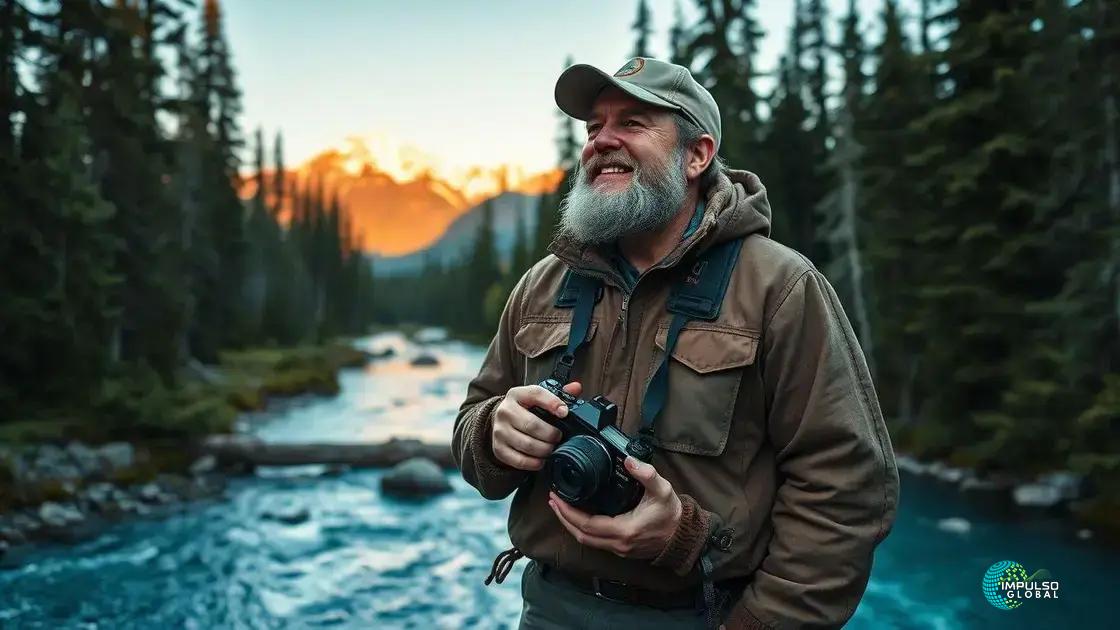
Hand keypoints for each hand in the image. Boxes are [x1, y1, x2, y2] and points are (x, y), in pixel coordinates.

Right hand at [491, 381, 581, 470]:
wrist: (500, 421)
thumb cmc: (525, 409)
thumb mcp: (538, 398)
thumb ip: (558, 393)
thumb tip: (576, 387)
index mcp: (517, 394)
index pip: (536, 394)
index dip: (552, 403)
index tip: (565, 413)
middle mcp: (505, 411)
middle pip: (532, 425)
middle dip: (551, 434)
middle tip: (559, 437)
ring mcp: (500, 431)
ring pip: (527, 445)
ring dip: (545, 450)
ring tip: (552, 448)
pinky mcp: (499, 449)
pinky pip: (519, 460)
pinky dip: (534, 463)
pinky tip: (542, 459)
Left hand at [548, 456, 682, 559]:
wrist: (684, 536)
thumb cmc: (672, 514)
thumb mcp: (662, 489)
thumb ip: (646, 473)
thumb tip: (629, 459)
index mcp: (623, 530)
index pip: (586, 524)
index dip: (568, 512)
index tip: (556, 498)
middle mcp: (618, 543)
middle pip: (580, 535)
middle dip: (563, 518)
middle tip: (553, 500)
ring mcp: (619, 549)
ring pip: (587, 541)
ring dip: (571, 525)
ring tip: (561, 508)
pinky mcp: (622, 550)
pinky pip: (596, 542)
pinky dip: (583, 530)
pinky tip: (580, 517)